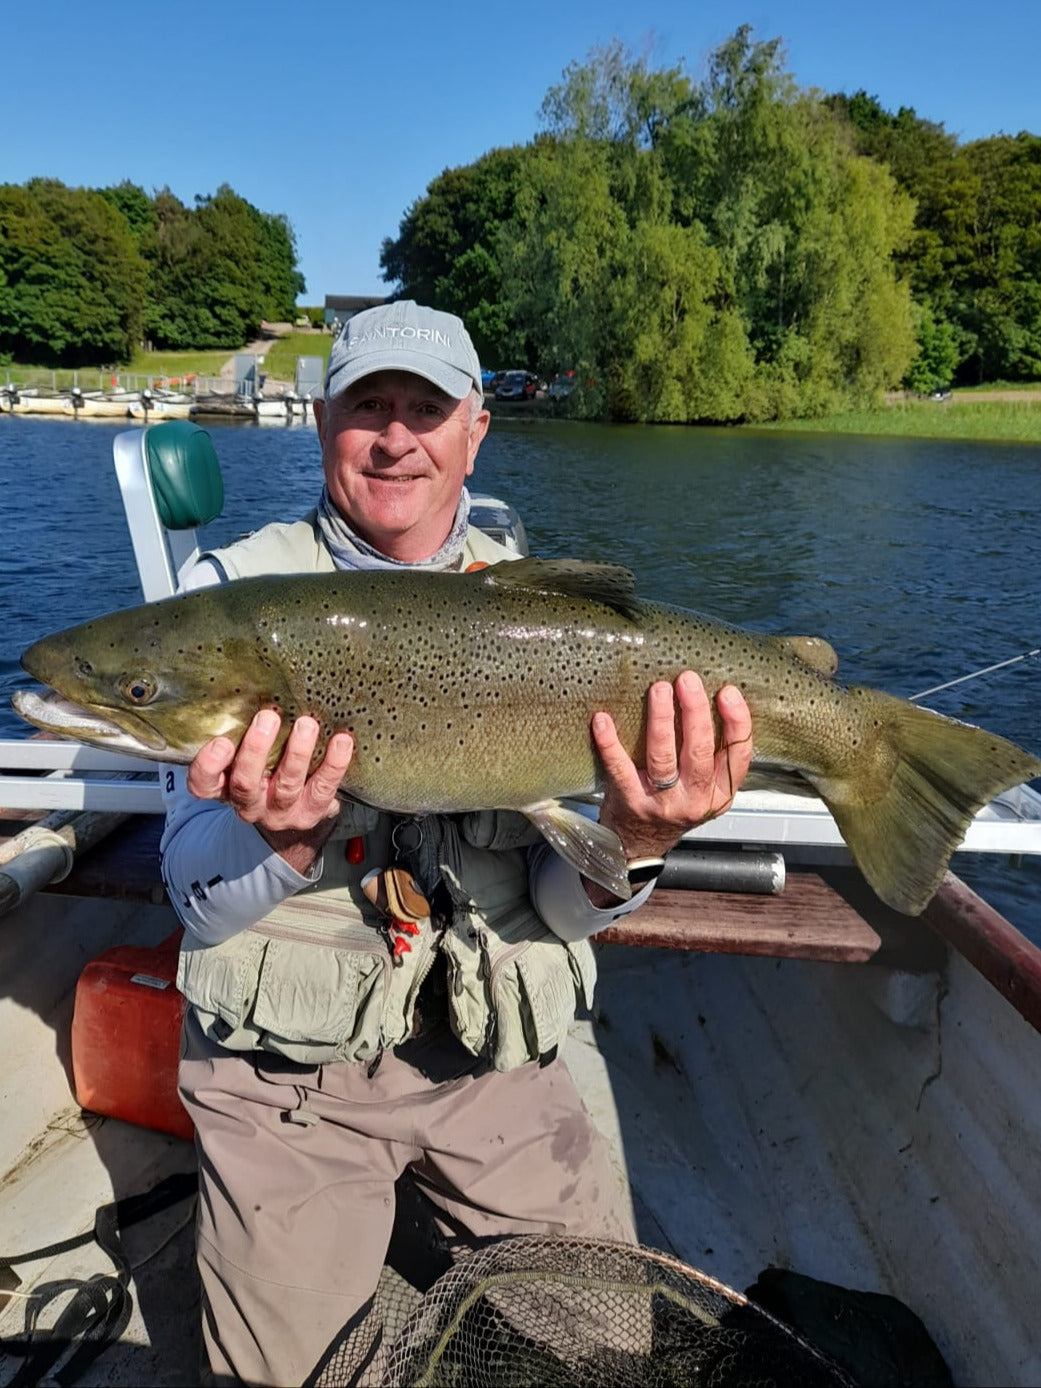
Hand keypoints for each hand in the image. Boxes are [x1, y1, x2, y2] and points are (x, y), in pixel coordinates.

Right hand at [187, 709, 353, 871]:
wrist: (295, 813)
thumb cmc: (266, 770)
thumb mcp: (246, 755)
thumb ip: (241, 732)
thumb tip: (252, 686)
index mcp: (226, 787)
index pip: (204, 784)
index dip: (209, 766)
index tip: (221, 742)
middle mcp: (250, 803)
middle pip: (245, 783)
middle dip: (256, 749)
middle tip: (268, 717)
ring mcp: (281, 812)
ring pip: (286, 785)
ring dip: (297, 753)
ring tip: (306, 725)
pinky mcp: (312, 812)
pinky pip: (323, 788)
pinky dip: (334, 764)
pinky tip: (341, 741)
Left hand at [590, 672, 752, 900]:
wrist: (639, 845)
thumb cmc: (672, 806)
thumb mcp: (705, 790)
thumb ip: (712, 756)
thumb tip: (710, 697)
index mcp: (719, 793)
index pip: (737, 756)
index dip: (737, 722)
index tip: (728, 692)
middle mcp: (694, 800)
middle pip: (699, 752)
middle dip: (695, 712)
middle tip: (687, 680)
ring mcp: (661, 803)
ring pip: (664, 757)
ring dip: (661, 720)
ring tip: (659, 690)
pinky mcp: (630, 802)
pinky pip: (620, 768)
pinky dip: (610, 743)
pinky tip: (603, 720)